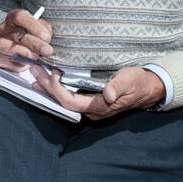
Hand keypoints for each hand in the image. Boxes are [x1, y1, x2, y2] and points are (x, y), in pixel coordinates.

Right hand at [0, 8, 53, 69]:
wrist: (22, 48)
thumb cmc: (33, 35)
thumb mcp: (41, 28)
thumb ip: (45, 30)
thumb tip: (46, 39)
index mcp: (14, 17)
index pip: (20, 17)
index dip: (33, 26)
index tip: (46, 37)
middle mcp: (5, 28)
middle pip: (17, 35)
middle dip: (35, 44)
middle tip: (47, 51)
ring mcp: (0, 42)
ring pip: (9, 48)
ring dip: (25, 54)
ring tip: (36, 57)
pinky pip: (7, 61)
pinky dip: (18, 63)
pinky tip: (28, 63)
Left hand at [28, 64, 164, 119]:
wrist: (148, 89)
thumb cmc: (139, 82)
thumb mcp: (130, 80)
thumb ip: (118, 87)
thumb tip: (108, 95)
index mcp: (99, 107)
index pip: (71, 102)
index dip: (59, 90)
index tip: (53, 73)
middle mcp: (91, 111)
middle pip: (62, 103)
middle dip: (47, 88)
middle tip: (34, 70)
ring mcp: (89, 107)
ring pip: (62, 101)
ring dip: (48, 88)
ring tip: (35, 75)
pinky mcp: (89, 101)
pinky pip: (67, 97)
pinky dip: (55, 89)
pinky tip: (46, 81)